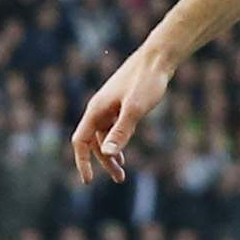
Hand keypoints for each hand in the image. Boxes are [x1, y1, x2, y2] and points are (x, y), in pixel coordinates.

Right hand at [71, 49, 172, 182]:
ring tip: (122, 171)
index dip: (82, 162)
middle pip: (93, 142)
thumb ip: (121, 131)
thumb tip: (109, 154)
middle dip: (103, 162)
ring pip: (104, 136)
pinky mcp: (120, 104)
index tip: (88, 180)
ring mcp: (109, 106)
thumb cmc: (146, 81)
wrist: (158, 58)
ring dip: (111, 154)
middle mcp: (99, 108)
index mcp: (96, 110)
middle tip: (119, 178)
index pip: (81, 141)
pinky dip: (117, 142)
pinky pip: (112, 128)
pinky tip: (123, 151)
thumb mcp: (135, 109)